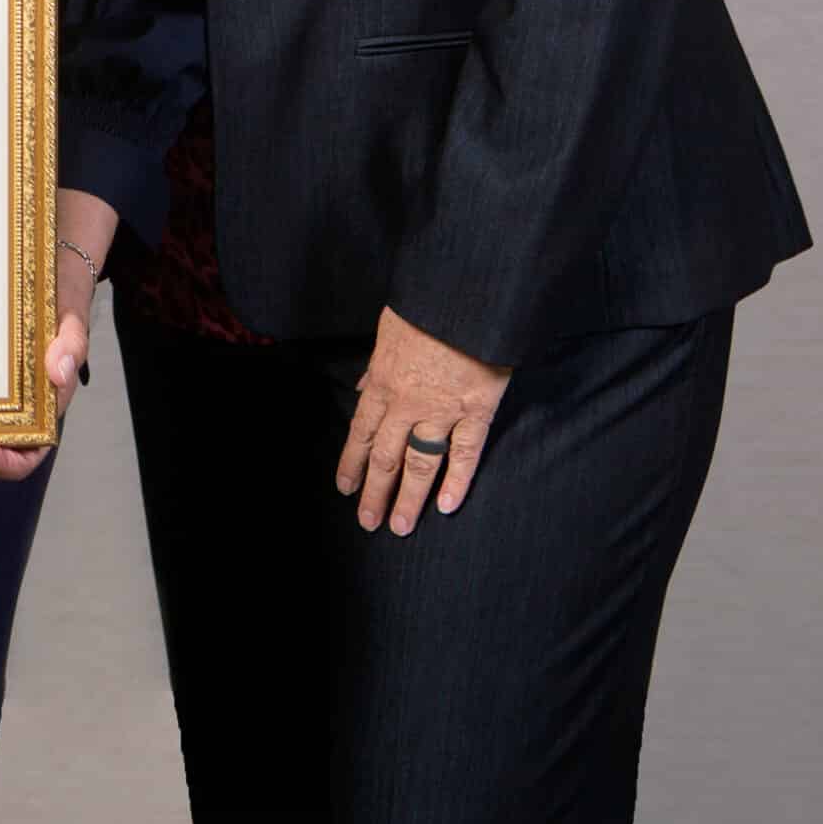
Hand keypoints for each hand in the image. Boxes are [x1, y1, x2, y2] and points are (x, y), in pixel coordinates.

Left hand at [335, 304, 512, 533]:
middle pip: (386, 457)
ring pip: (421, 464)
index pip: (361, 432)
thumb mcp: (388, 331)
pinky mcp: (477, 412)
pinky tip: (446, 506)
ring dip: (409, 498)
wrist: (467, 297)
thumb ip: (376, 366)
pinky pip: (465, 454)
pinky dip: (457, 482)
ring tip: (399, 526)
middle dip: (375, 492)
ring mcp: (443, 411)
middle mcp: (407, 404)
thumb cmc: (426, 308)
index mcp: (383, 383)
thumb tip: (363, 387)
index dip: (352, 463)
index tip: (345, 489)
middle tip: (367, 522)